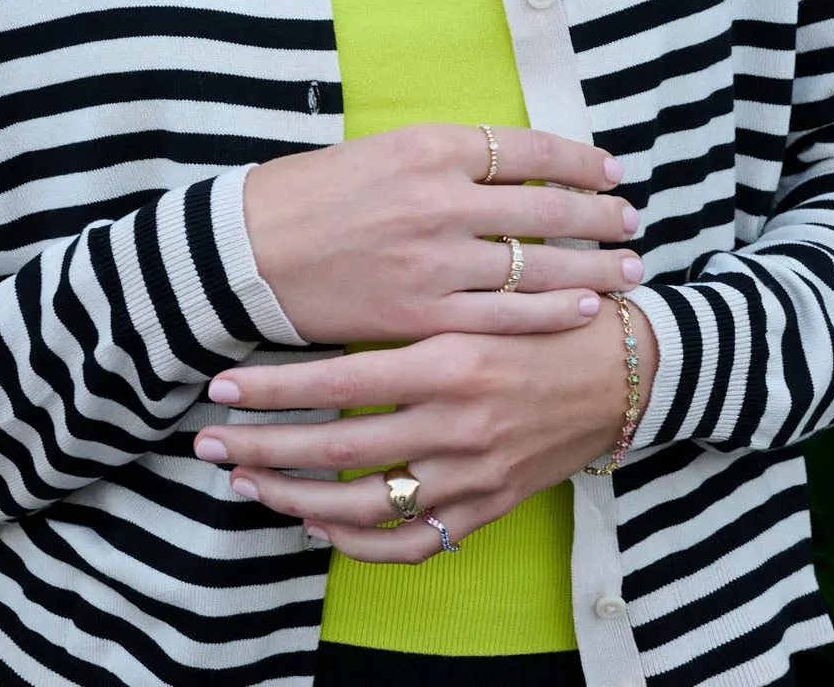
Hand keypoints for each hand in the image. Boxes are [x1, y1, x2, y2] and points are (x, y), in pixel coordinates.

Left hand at [193, 301, 655, 560]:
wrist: (624, 370)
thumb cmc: (547, 314)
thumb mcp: (483, 291)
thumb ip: (416, 297)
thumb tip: (332, 292)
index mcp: (451, 358)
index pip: (341, 381)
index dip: (276, 388)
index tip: (225, 385)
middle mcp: (457, 423)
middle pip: (337, 448)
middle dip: (262, 447)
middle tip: (209, 441)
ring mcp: (471, 474)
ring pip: (361, 505)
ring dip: (292, 496)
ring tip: (246, 481)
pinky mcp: (487, 507)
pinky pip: (408, 543)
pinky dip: (355, 541)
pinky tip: (316, 523)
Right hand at [243, 122, 642, 344]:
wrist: (250, 250)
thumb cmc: (313, 195)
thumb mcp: (385, 152)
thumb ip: (449, 161)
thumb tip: (514, 168)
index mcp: (431, 147)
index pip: (528, 148)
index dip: (579, 162)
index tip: (611, 171)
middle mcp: (440, 199)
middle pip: (545, 207)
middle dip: (598, 216)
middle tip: (632, 221)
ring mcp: (434, 261)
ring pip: (536, 265)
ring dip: (591, 266)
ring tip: (628, 268)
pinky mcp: (420, 315)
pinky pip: (503, 316)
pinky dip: (551, 312)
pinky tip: (584, 309)